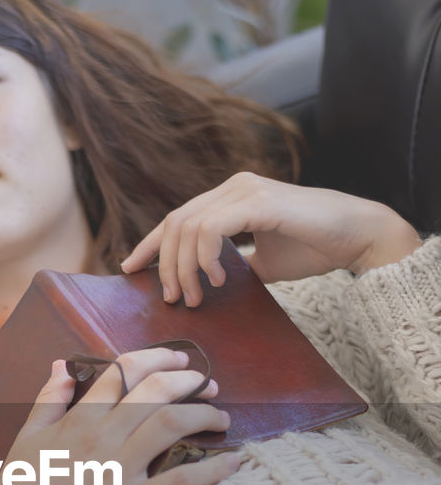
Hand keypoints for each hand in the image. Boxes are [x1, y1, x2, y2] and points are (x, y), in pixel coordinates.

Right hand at [0, 346, 239, 484]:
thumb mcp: (26, 438)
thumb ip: (48, 399)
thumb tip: (63, 365)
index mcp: (77, 420)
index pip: (123, 371)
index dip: (158, 359)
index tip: (179, 360)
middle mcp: (99, 439)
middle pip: (156, 392)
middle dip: (189, 381)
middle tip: (207, 385)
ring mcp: (115, 473)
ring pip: (171, 425)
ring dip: (205, 415)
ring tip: (221, 419)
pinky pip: (178, 482)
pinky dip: (211, 470)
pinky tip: (232, 463)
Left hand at [120, 172, 421, 306]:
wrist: (355, 236)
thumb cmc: (313, 247)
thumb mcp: (262, 262)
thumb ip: (233, 267)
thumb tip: (206, 288)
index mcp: (229, 197)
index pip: (176, 218)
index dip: (149, 244)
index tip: (130, 269)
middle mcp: (232, 187)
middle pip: (175, 223)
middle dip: (164, 264)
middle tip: (172, 298)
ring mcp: (244, 190)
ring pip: (188, 227)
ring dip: (184, 268)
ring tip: (195, 296)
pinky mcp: (257, 201)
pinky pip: (211, 229)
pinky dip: (205, 257)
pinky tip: (215, 279)